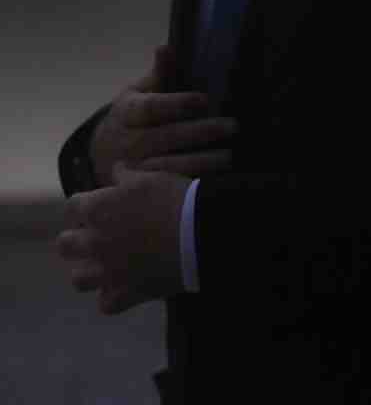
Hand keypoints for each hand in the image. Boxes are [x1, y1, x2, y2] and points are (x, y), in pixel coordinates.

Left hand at [55, 162, 191, 312]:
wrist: (202, 235)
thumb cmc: (177, 200)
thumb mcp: (152, 178)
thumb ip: (127, 175)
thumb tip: (116, 169)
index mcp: (98, 210)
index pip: (72, 207)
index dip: (85, 206)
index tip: (98, 205)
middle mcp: (94, 242)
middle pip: (65, 245)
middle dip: (77, 240)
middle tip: (98, 237)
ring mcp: (107, 272)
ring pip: (79, 280)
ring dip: (90, 273)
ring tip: (106, 267)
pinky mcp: (126, 294)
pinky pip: (107, 304)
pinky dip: (115, 298)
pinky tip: (127, 288)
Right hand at [89, 45, 235, 181]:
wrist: (104, 154)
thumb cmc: (135, 118)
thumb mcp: (140, 93)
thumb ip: (159, 74)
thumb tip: (166, 48)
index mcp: (127, 113)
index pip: (150, 107)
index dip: (177, 103)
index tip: (204, 99)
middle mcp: (126, 142)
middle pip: (163, 137)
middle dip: (199, 133)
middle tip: (232, 126)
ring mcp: (132, 170)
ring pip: (165, 168)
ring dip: (199, 162)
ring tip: (228, 156)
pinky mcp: (141, 191)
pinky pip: (166, 189)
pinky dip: (190, 184)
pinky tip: (214, 180)